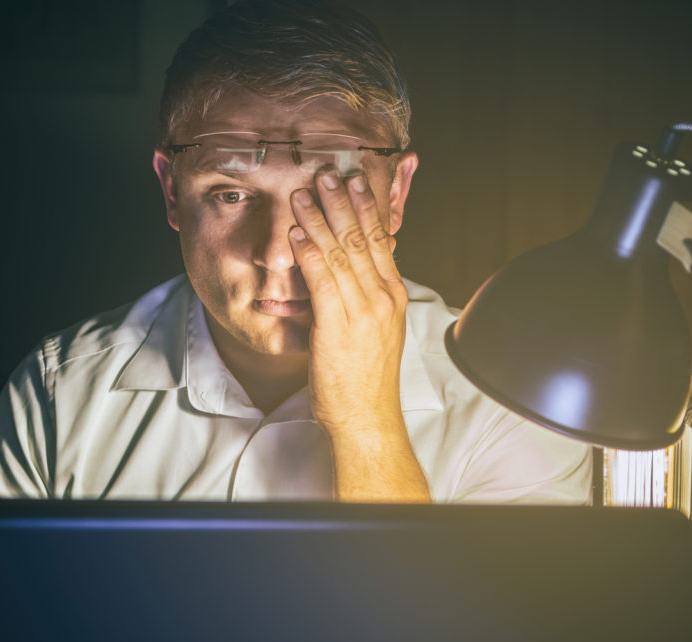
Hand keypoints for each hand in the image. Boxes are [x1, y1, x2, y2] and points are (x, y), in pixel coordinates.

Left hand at [288, 169, 406, 433]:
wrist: (367, 418)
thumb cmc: (365, 379)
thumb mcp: (374, 330)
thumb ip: (364, 297)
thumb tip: (351, 271)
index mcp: (393, 297)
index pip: (380, 241)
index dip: (366, 208)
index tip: (355, 182)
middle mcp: (383, 299)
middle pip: (361, 239)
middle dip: (342, 202)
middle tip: (328, 173)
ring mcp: (363, 312)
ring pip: (341, 254)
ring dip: (320, 220)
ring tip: (305, 193)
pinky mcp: (338, 326)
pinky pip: (323, 281)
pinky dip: (310, 254)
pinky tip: (298, 234)